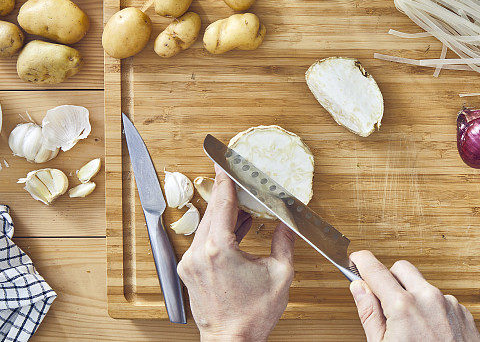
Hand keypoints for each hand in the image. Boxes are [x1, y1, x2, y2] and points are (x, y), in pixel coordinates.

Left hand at [177, 169, 295, 341]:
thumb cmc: (253, 315)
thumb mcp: (280, 274)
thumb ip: (284, 242)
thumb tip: (289, 221)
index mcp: (219, 250)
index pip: (222, 203)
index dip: (225, 180)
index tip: (224, 162)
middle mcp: (199, 254)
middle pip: (212, 211)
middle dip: (225, 192)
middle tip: (236, 176)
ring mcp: (191, 263)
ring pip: (206, 225)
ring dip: (224, 212)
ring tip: (243, 203)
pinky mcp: (190, 271)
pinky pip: (204, 240)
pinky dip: (219, 230)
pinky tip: (237, 226)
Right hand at [349, 251, 479, 341]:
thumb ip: (369, 313)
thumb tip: (358, 288)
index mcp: (404, 306)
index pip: (375, 269)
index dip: (361, 261)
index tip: (355, 260)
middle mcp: (429, 298)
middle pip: (401, 268)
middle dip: (388, 279)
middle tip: (382, 300)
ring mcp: (449, 304)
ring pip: (423, 285)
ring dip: (412, 296)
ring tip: (410, 327)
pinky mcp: (463, 313)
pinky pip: (442, 300)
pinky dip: (431, 309)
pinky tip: (428, 332)